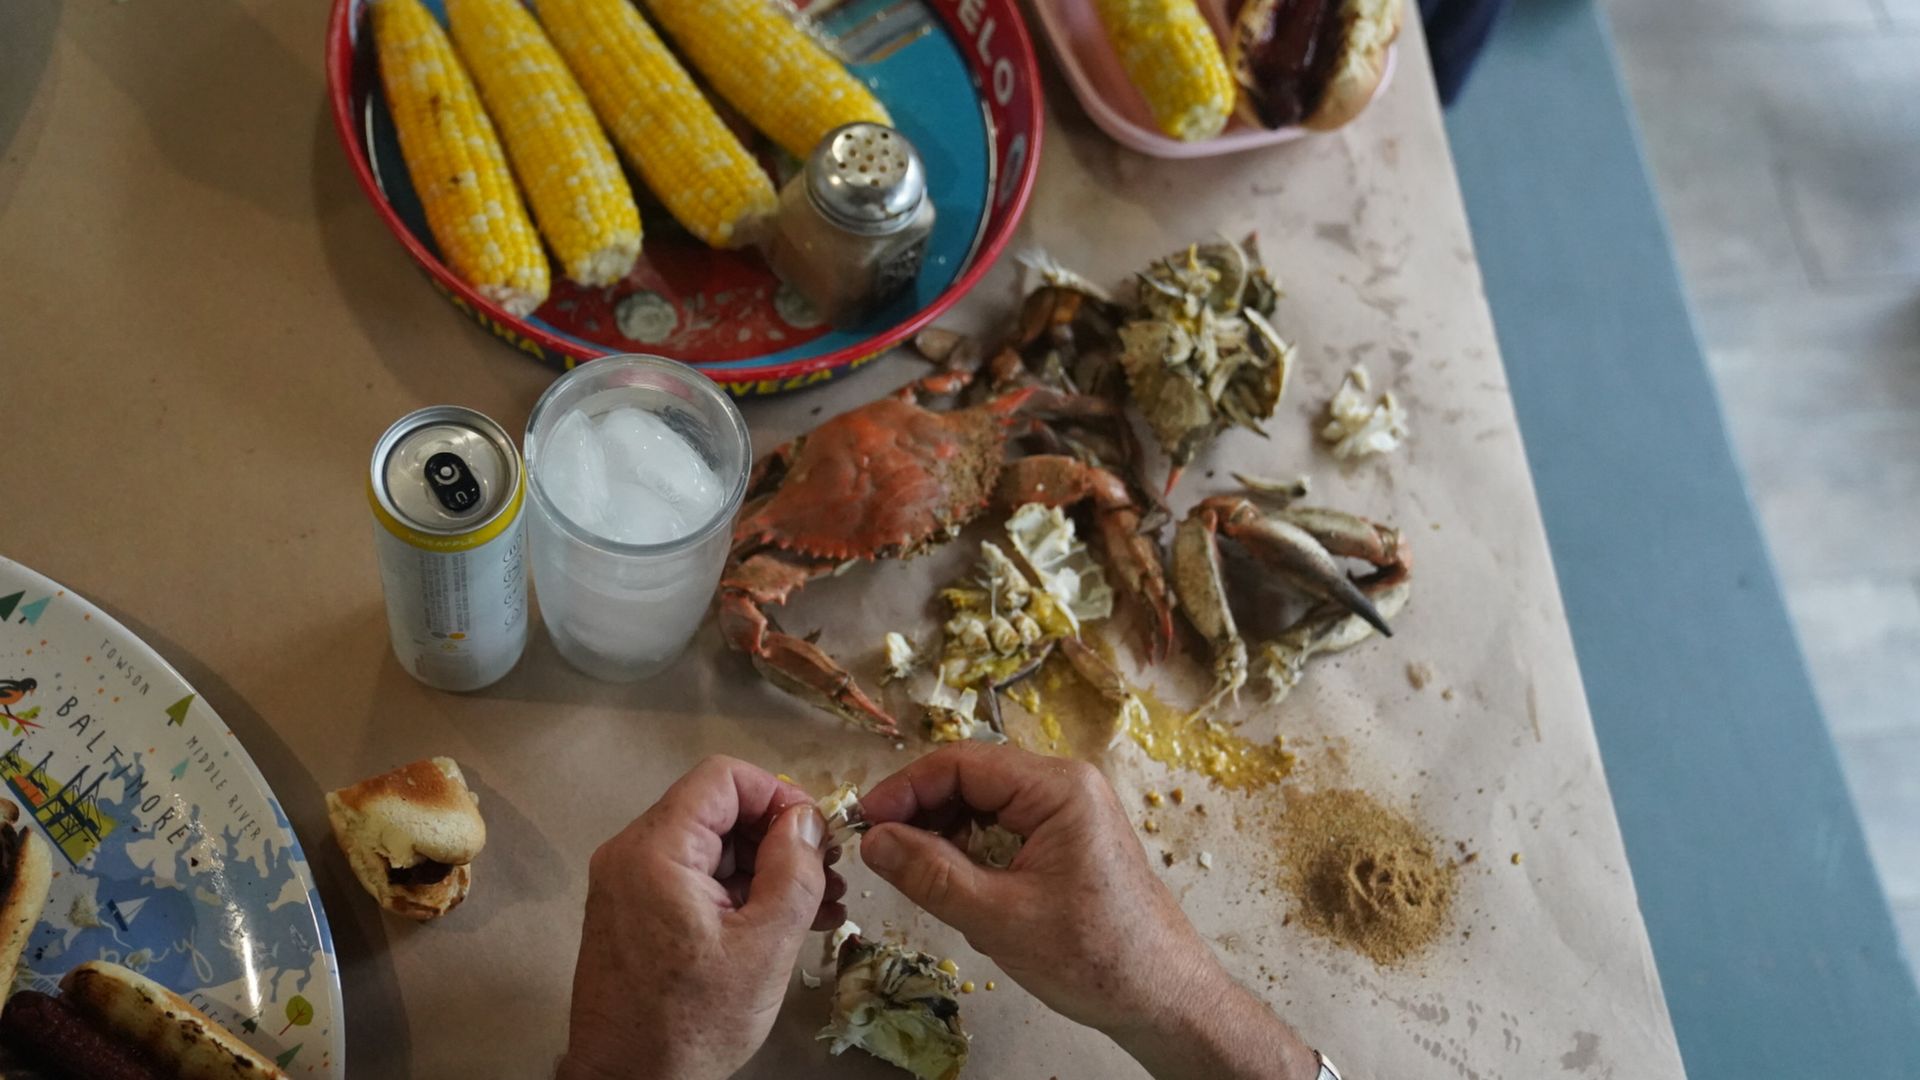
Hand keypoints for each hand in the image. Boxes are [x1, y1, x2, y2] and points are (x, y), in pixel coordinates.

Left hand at [558, 756, 845, 1079]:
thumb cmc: (692, 1024)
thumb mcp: (765, 946)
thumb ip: (793, 870)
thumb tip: (807, 821)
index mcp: (656, 851)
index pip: (723, 777)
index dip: (779, 795)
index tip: (816, 833)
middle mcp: (632, 855)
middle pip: (718, 810)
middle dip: (779, 836)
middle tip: (827, 873)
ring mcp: (629, 885)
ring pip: (710, 847)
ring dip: (765, 867)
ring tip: (820, 904)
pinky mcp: (636, 913)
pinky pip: (694, 879)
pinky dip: (738, 891)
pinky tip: (783, 921)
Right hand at [855, 743, 1317, 1079]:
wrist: (1162, 996)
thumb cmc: (1093, 956)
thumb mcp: (998, 918)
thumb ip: (930, 873)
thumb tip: (874, 840)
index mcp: (1058, 788)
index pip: (961, 763)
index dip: (905, 788)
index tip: (863, 821)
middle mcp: (1066, 785)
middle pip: (972, 778)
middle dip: (922, 810)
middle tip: (879, 850)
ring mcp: (1071, 810)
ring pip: (986, 803)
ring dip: (944, 831)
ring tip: (913, 871)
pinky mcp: (1069, 838)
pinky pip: (1006, 826)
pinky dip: (972, 847)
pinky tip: (954, 880)